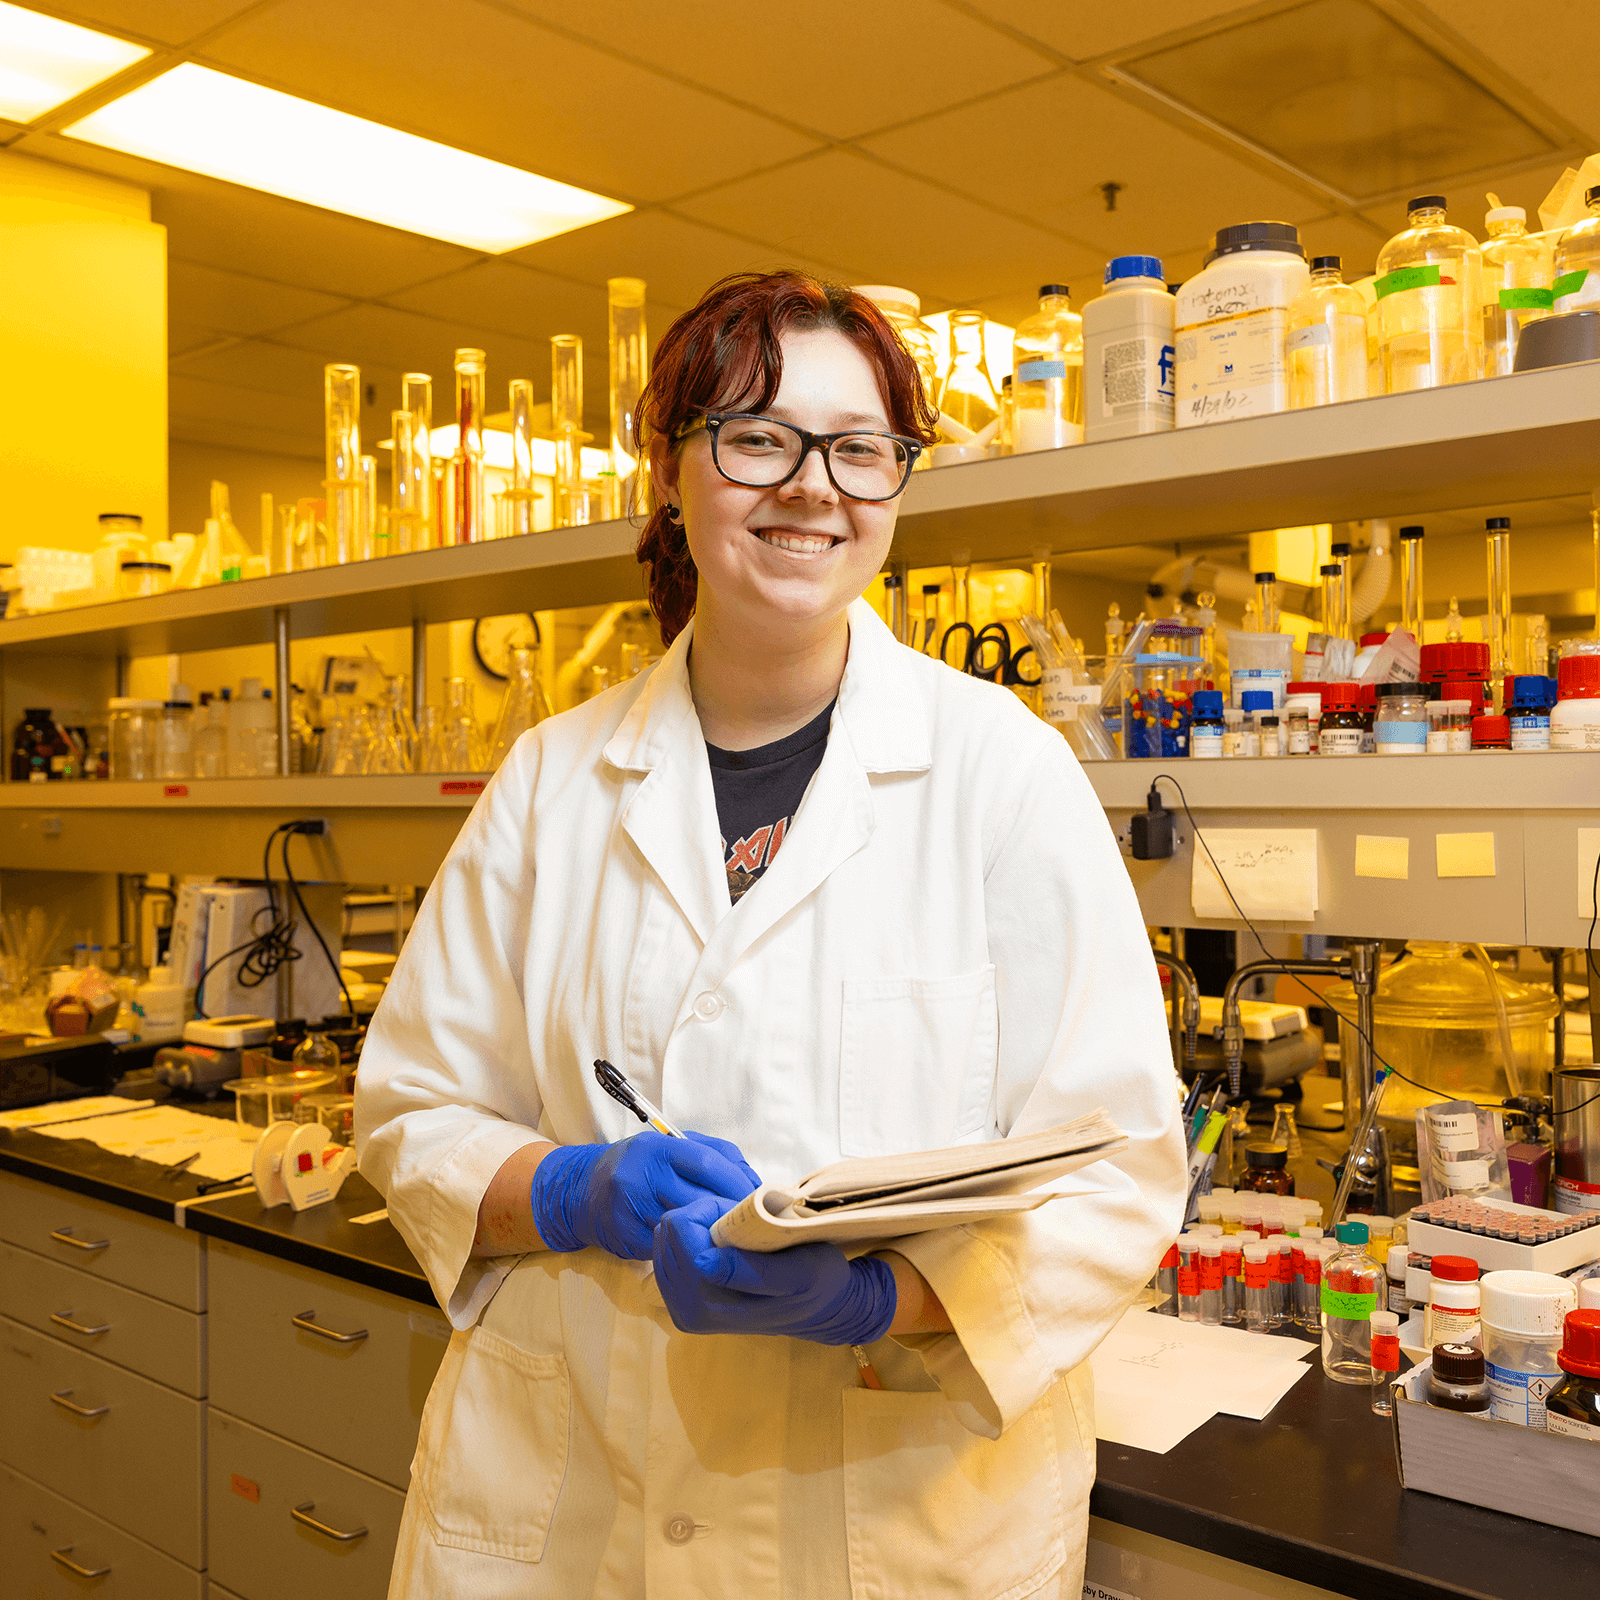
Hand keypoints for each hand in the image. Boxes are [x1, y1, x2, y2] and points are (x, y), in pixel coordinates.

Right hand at [532, 1132, 758, 1260]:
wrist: (584, 1191)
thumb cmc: (641, 1166)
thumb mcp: (671, 1147)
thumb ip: (714, 1155)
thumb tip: (754, 1181)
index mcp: (657, 1148)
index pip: (706, 1163)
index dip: (737, 1181)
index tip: (759, 1196)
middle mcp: (640, 1176)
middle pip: (699, 1197)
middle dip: (730, 1211)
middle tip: (755, 1222)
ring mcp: (630, 1210)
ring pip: (686, 1225)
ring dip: (713, 1232)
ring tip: (734, 1236)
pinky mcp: (626, 1239)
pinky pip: (669, 1245)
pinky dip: (689, 1246)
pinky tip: (702, 1247)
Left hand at [653, 1196, 896, 1345]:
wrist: (819, 1309)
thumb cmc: (815, 1282)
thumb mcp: (798, 1273)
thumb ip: (752, 1270)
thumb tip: (701, 1263)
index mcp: (712, 1303)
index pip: (681, 1230)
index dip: (710, 1209)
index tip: (741, 1214)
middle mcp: (688, 1312)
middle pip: (668, 1234)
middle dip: (702, 1218)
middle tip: (739, 1226)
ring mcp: (681, 1311)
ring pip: (664, 1241)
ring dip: (697, 1229)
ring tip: (732, 1238)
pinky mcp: (680, 1307)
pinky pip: (666, 1255)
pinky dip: (690, 1241)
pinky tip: (719, 1247)